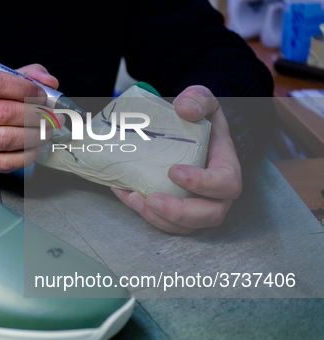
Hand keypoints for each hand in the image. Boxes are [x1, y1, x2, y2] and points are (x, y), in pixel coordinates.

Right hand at [0, 64, 59, 172]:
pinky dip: (29, 154)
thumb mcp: (3, 81)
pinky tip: (36, 145)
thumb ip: (28, 75)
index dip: (25, 89)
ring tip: (48, 129)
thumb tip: (50, 82)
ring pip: (8, 139)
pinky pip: (7, 161)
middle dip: (36, 115)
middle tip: (53, 116)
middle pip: (5, 113)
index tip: (42, 94)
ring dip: (36, 135)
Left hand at [111, 85, 241, 234]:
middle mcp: (218, 195)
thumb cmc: (201, 121)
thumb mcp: (203, 102)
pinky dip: (142, 212)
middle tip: (152, 198)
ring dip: (157, 218)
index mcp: (228, 169)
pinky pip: (164, 222)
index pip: (225, 184)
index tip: (174, 172)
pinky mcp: (178, 214)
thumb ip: (198, 100)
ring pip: (184, 227)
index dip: (203, 183)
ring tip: (133, 198)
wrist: (193, 135)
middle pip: (209, 215)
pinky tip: (124, 194)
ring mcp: (199, 208)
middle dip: (179, 212)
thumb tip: (184, 108)